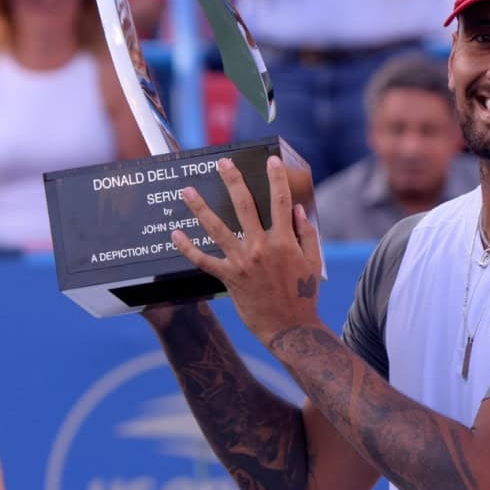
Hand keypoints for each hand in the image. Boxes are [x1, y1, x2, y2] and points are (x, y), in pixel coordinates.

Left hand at [170, 156, 322, 345]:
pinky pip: (204, 260)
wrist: (289, 328)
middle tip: (222, 163)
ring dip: (200, 207)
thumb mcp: (313, 262)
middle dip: (233, 181)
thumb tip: (297, 210)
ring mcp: (242, 262)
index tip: (271, 161)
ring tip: (187, 191)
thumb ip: (306, 234)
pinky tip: (175, 234)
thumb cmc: (304, 294)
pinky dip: (188, 248)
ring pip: (217, 228)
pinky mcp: (228, 278)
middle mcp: (261, 247)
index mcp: (285, 241)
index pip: (280, 202)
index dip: (277, 179)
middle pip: (244, 206)